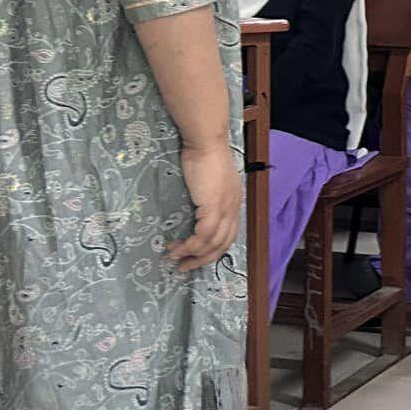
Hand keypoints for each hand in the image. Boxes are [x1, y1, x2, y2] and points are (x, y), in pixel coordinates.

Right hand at [168, 142, 240, 270]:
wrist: (206, 142)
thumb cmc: (204, 156)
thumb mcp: (209, 180)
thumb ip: (207, 194)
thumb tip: (196, 206)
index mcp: (234, 202)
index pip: (229, 233)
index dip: (214, 248)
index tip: (196, 255)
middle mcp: (234, 208)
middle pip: (224, 244)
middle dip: (204, 259)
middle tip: (185, 266)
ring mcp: (225, 209)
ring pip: (213, 243)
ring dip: (193, 255)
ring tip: (175, 258)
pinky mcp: (214, 207)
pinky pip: (204, 235)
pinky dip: (191, 246)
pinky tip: (178, 248)